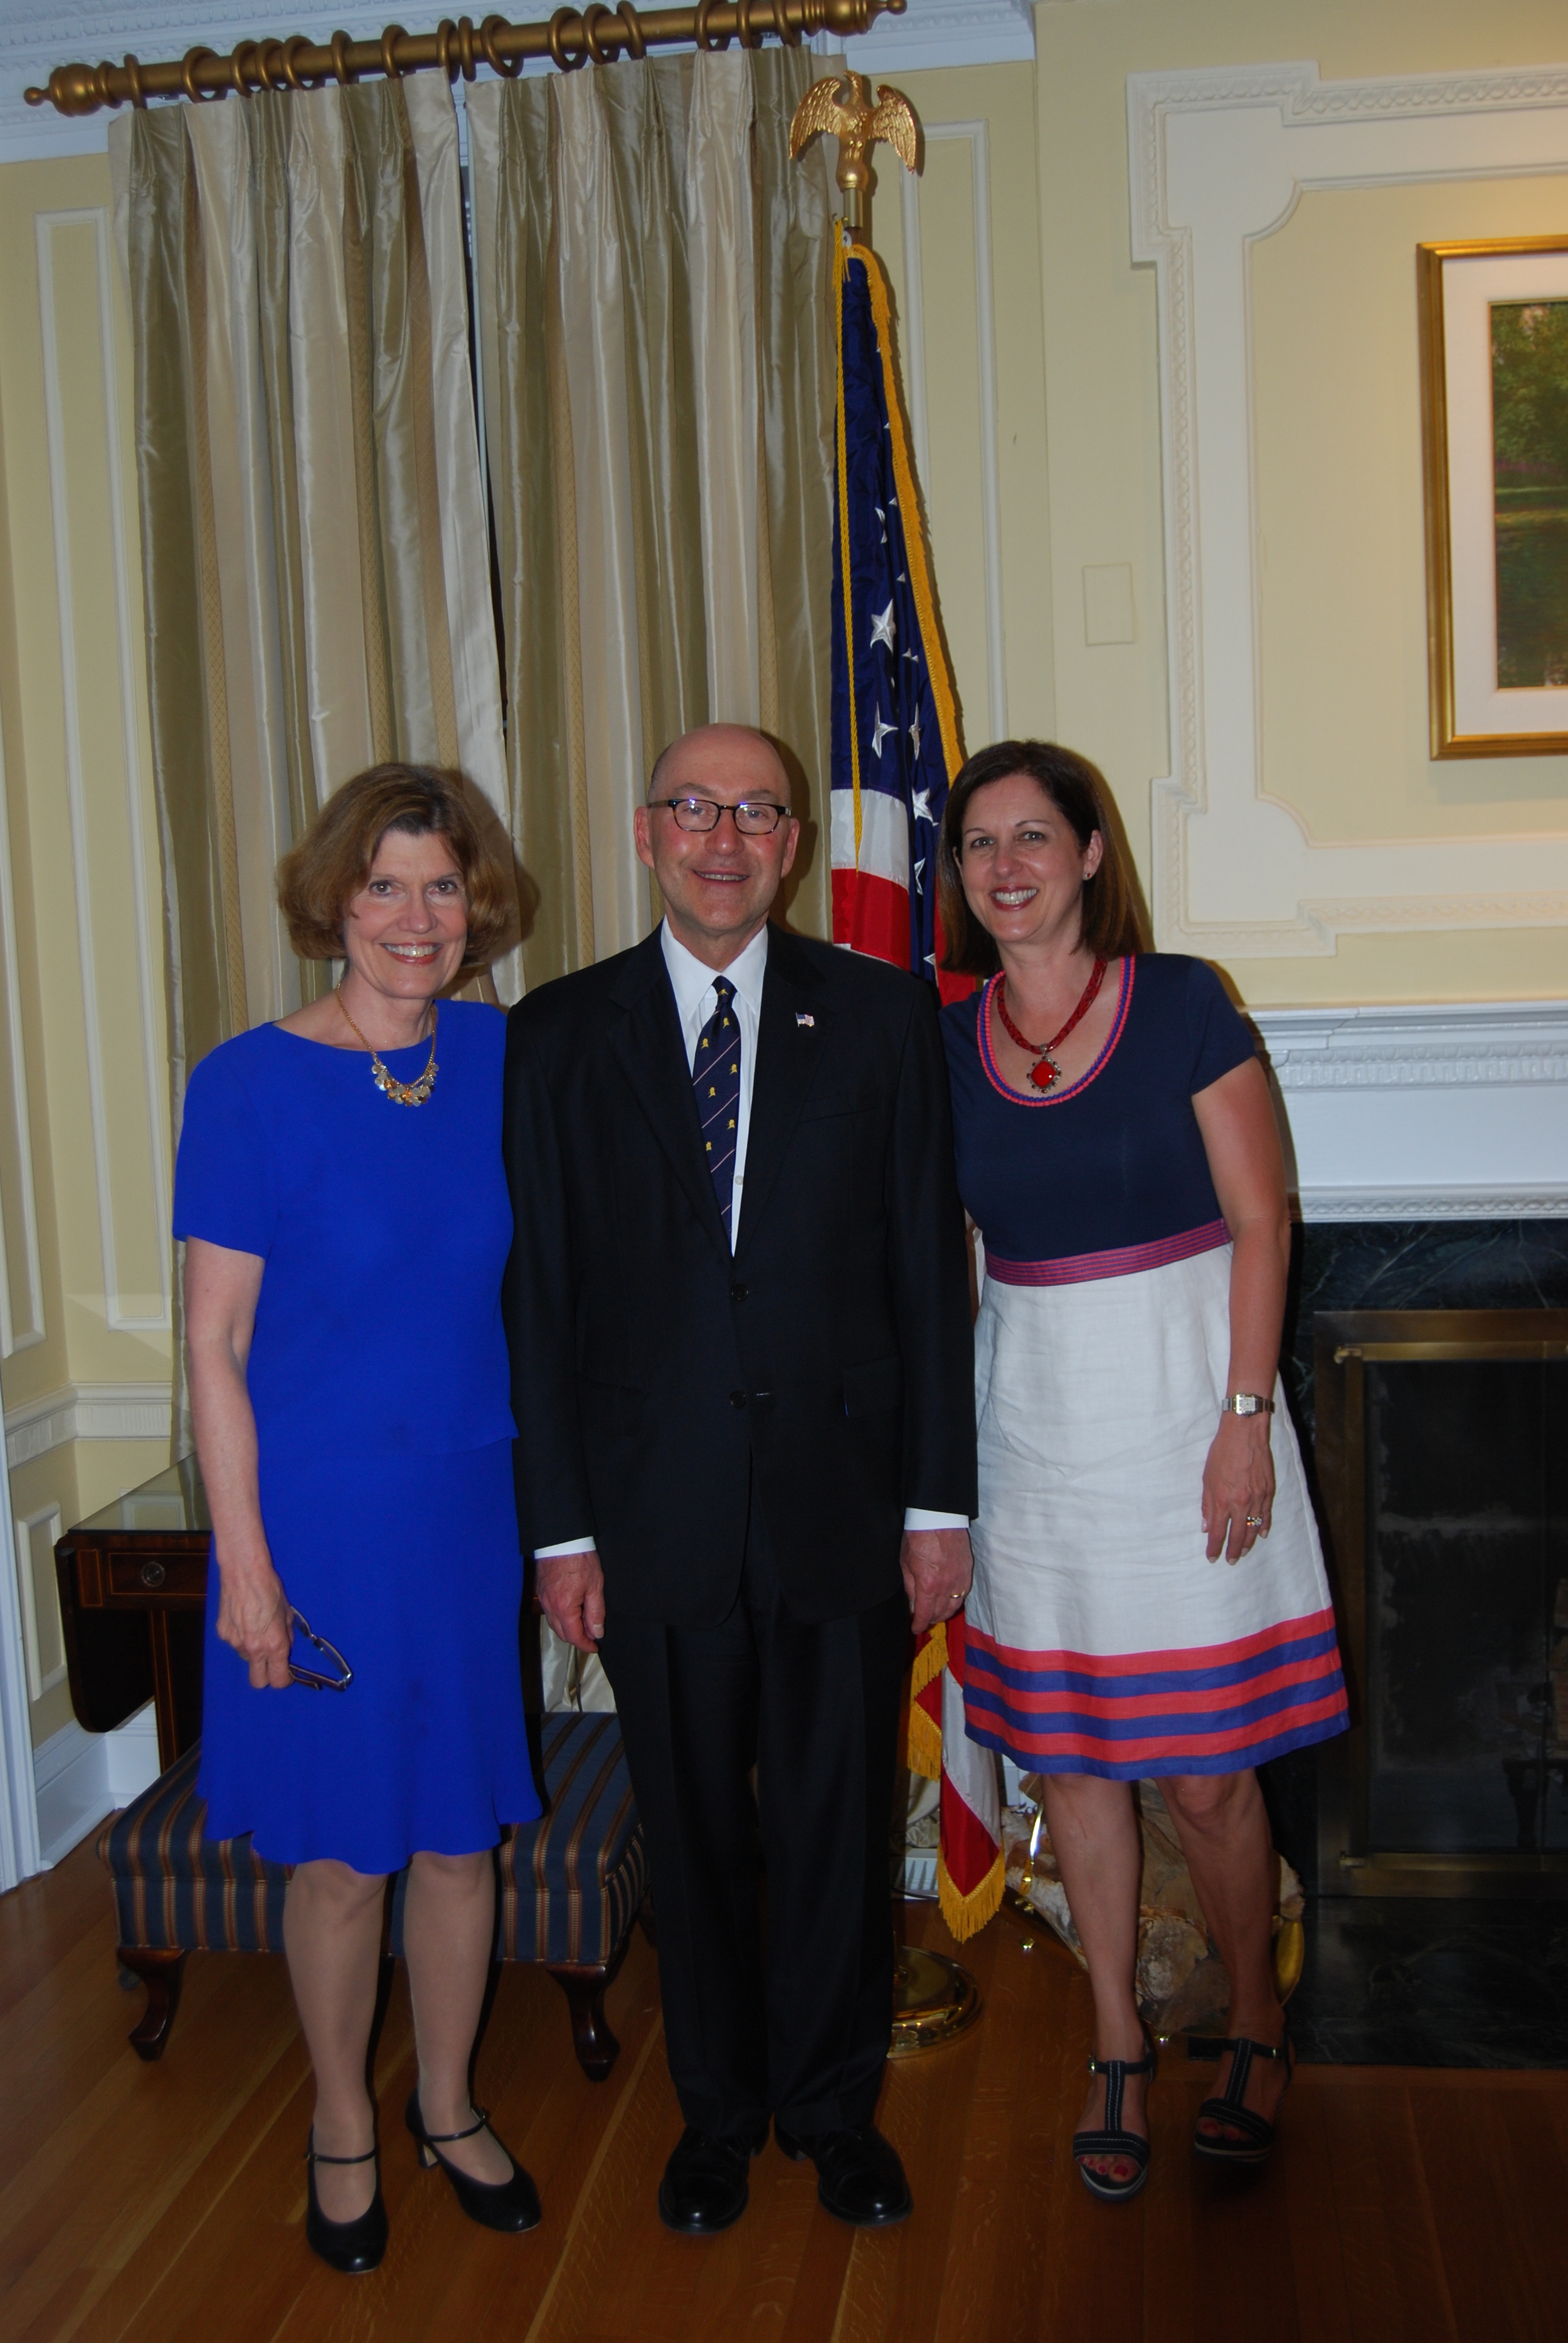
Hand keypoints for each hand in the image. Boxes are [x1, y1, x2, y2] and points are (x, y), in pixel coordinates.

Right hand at [215, 1560, 292, 1689]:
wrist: (244, 1573)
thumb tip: (285, 1647)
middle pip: (258, 1682)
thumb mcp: (287, 1613)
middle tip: (270, 1661)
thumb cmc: (270, 1589)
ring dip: (253, 1651)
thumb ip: (287, 1635)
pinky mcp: (222, 1634)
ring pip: (246, 1659)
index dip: (283, 1679)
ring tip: (255, 1627)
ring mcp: (235, 1643)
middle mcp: (254, 1649)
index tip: (285, 1673)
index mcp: (274, 1645)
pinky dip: (240, 1637)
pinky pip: (234, 1643)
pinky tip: (242, 1618)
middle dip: (265, 1676)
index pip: (278, 1680)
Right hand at [537, 1548, 605, 1653]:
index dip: (585, 1644)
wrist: (561, 1539)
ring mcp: (543, 1599)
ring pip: (555, 1623)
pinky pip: (550, 1612)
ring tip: (584, 1623)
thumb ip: (596, 1612)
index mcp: (564, 1608)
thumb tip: (597, 1632)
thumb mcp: (595, 1586)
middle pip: (562, 1633)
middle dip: (577, 1638)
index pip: (574, 1636)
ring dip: (569, 1628)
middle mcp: (550, 1606)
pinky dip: (561, 1618)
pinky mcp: (541, 1591)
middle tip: (592, 1635)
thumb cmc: (579, 1559)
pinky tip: (572, 1611)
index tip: (595, 1647)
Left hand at [900, 1527, 972, 1636]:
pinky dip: (955, 1601)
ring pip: (955, 1606)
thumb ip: (910, 1587)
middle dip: (930, 1619)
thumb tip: (913, 1605)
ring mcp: (960, 1579)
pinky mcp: (968, 1571)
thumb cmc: (918, 1537)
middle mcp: (946, 1586)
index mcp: (928, 1585)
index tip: (915, 1628)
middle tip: (923, 1619)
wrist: (939, 1517)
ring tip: (936, 1612)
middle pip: (941, 1613)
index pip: (924, 1614)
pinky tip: (949, 1599)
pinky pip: (963, 1593)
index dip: (919, 1624)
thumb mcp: (905, 1563)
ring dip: (944, 1612)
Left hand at [1202, 1414, 1274, 1563]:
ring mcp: (1257, 1498)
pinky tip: (1261, 1535)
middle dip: (1233, 1551)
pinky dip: (1263, 1526)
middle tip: (1230, 1561)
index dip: (1215, 1548)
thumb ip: (1207, 1504)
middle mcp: (1241, 1503)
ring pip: (1254, 1528)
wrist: (1245, 1433)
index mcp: (1222, 1500)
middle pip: (1238, 1536)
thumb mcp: (1207, 1478)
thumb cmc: (1222, 1452)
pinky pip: (1266, 1514)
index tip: (1212, 1558)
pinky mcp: (1269, 1491)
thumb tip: (1206, 1526)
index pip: (1218, 1533)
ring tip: (1244, 1552)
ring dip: (1248, 1543)